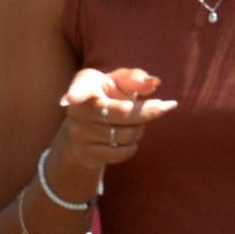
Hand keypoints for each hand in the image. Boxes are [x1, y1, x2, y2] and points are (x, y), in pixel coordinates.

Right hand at [52, 67, 175, 186]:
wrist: (86, 127)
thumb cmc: (109, 96)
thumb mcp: (119, 82)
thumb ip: (135, 78)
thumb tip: (153, 83)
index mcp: (85, 84)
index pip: (80, 88)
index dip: (77, 92)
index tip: (73, 97)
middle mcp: (77, 109)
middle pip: (123, 113)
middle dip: (146, 111)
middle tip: (162, 106)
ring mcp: (79, 134)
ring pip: (126, 135)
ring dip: (139, 130)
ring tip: (134, 124)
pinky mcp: (86, 154)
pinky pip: (121, 153)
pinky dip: (131, 146)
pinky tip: (126, 140)